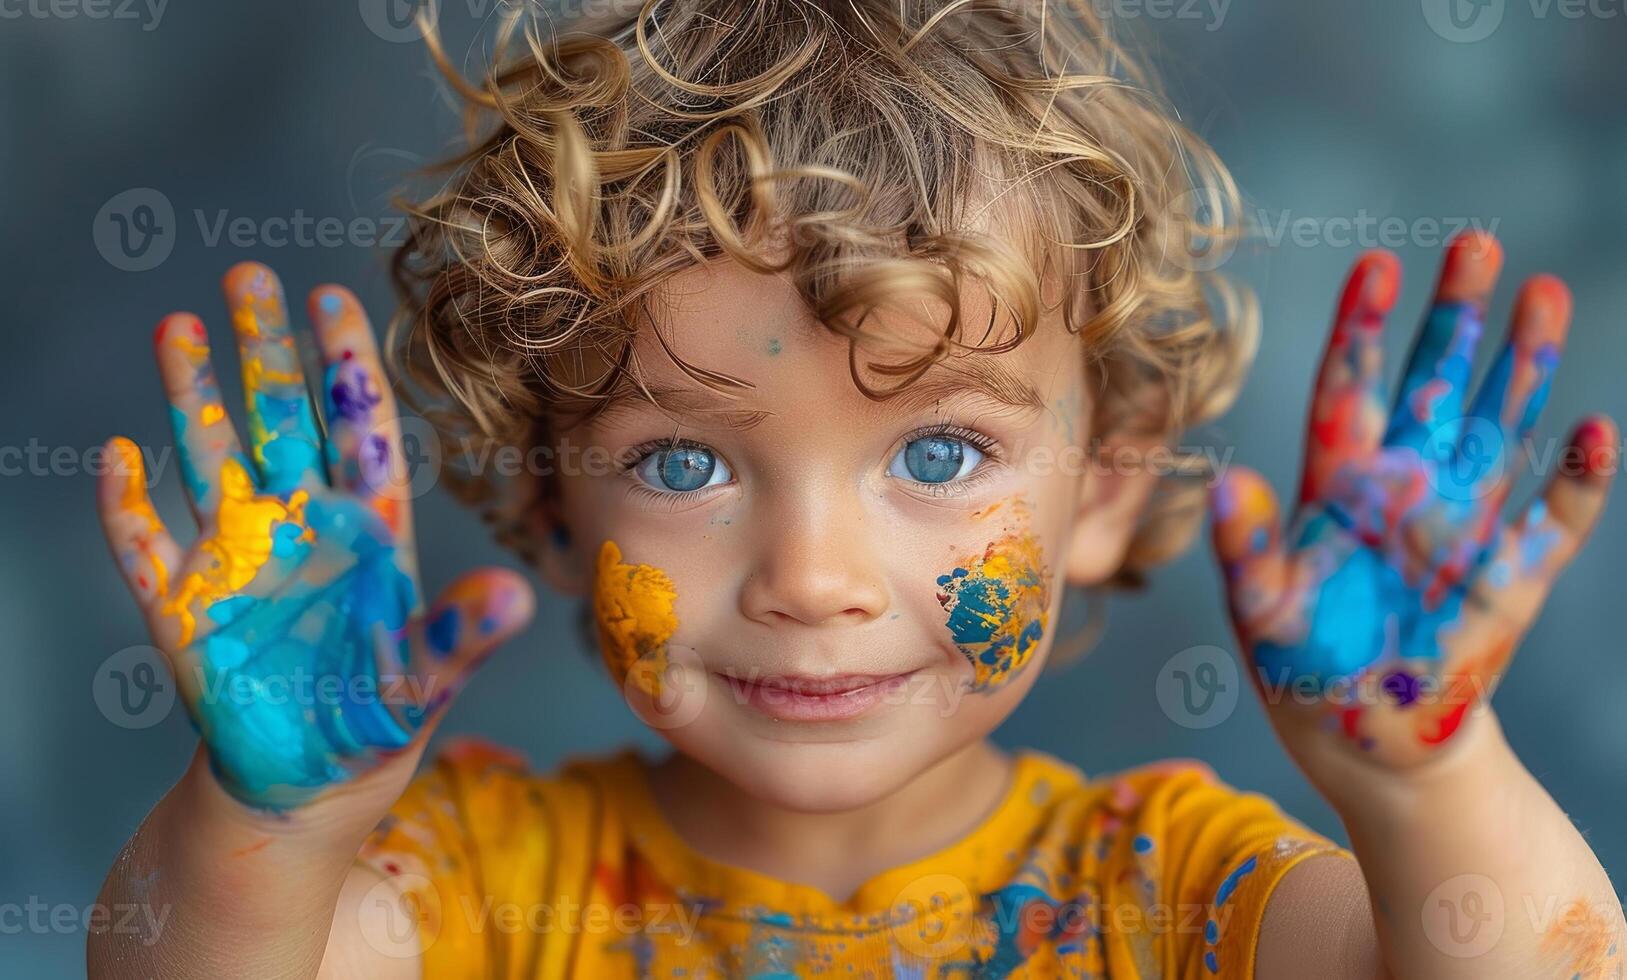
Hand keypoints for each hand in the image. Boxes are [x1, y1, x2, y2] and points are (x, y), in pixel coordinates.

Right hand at [97, 263, 532, 810]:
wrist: (309, 782)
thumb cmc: (379, 718)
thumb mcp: (428, 681)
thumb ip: (462, 637)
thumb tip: (517, 601)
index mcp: (369, 531)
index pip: (359, 430)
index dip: (345, 365)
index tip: (331, 297)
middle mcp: (302, 528)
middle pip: (280, 421)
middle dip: (264, 351)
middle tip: (248, 274)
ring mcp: (239, 559)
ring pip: (211, 459)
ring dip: (191, 398)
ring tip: (177, 326)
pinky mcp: (184, 607)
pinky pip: (146, 547)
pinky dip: (128, 506)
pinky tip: (116, 455)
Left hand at [1210, 232, 1614, 768]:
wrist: (1366, 737)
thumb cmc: (1299, 667)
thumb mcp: (1261, 609)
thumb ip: (1246, 549)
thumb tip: (1228, 483)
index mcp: (1338, 486)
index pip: (1351, 388)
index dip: (1363, 328)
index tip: (1377, 262)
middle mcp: (1404, 488)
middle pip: (1435, 383)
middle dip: (1455, 315)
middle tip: (1476, 241)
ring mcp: (1463, 525)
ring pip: (1499, 425)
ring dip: (1522, 366)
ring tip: (1544, 292)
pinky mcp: (1510, 576)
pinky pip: (1553, 520)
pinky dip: (1576, 482)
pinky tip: (1595, 432)